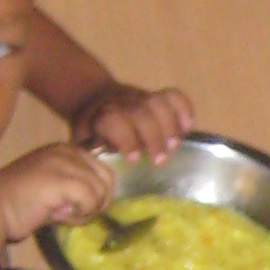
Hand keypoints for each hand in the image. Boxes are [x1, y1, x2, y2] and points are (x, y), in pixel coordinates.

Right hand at [0, 139, 118, 244]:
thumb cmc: (18, 205)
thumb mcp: (52, 189)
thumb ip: (76, 189)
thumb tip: (100, 201)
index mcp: (65, 150)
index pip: (103, 171)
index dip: (95, 196)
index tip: (72, 207)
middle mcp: (66, 150)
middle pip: (107, 180)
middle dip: (95, 203)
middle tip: (71, 214)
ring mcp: (63, 162)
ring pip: (100, 192)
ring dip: (85, 211)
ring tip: (60, 214)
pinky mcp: (61, 178)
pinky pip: (90, 200)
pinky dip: (79, 215)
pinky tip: (57, 215)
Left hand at [70, 81, 194, 161]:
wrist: (93, 98)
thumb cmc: (91, 130)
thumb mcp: (82, 142)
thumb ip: (91, 154)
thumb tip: (98, 174)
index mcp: (102, 116)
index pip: (114, 121)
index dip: (126, 140)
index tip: (133, 160)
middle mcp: (123, 104)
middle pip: (141, 114)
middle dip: (153, 138)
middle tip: (159, 160)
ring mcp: (141, 98)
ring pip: (159, 103)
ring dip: (170, 126)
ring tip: (174, 146)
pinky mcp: (157, 96)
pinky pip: (174, 96)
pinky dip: (185, 110)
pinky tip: (187, 128)